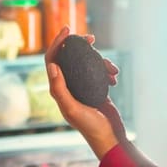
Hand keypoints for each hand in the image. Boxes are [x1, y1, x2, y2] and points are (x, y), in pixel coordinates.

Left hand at [45, 27, 125, 158]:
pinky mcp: (95, 88)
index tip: (68, 29)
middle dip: (80, 45)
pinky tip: (114, 76)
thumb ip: (60, 88)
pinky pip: (98, 70)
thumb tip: (52, 65)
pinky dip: (107, 70)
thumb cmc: (90, 126)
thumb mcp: (72, 108)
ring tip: (112, 69)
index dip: (57, 42)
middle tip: (91, 39)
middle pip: (69, 57)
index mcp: (57, 89)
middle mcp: (67, 86)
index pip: (52, 59)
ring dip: (100, 60)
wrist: (109, 137)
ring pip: (87, 62)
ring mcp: (82, 86)